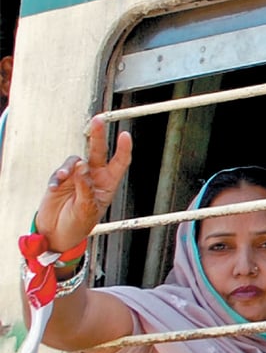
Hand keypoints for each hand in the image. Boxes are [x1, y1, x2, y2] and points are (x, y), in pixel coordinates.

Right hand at [34, 116, 131, 251]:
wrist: (58, 233)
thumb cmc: (79, 224)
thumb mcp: (86, 210)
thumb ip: (85, 188)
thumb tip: (81, 166)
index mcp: (108, 184)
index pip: (120, 163)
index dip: (123, 149)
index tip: (125, 135)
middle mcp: (94, 176)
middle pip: (98, 151)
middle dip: (98, 135)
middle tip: (98, 120)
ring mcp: (77, 176)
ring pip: (76, 160)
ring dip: (70, 166)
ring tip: (65, 177)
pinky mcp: (60, 179)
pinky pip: (60, 172)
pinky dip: (56, 178)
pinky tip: (54, 188)